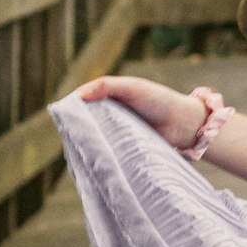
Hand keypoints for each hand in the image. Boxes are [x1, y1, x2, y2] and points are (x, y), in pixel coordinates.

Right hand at [76, 75, 206, 152]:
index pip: (83, 103)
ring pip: (96, 139)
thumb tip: (79, 95)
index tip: (62, 118)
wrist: (184, 125)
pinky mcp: (124, 151)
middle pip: (87, 123)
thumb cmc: (159, 101)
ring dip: (89, 144)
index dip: (73, 110)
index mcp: (110, 99)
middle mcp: (111, 116)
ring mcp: (117, 134)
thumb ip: (107, 86)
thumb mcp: (132, 88)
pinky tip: (94, 160)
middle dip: (78, 129)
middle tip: (69, 137)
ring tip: (80, 150)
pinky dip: (101, 155)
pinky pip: (108, 153)